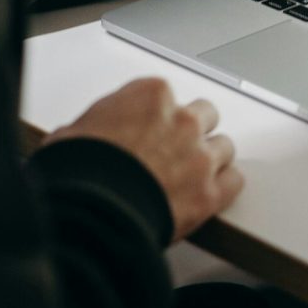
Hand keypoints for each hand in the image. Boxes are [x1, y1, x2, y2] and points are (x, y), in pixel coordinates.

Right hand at [45, 79, 242, 242]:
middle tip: (175, 148)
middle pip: (205, 114)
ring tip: (194, 174)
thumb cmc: (78, 172)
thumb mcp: (73, 133)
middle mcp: (182, 119)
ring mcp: (200, 155)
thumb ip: (97, 126)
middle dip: (192, 130)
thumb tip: (88, 137)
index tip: (149, 128)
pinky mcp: (210, 193)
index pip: (166, 95)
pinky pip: (234, 181)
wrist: (92, 212)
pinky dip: (224, 187)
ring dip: (211, 158)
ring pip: (224, 147)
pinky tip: (212, 193)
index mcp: (151, 95)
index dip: (157, 116)